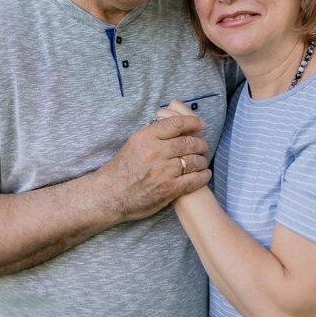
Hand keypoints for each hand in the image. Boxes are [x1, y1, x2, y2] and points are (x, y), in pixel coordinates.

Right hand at [94, 107, 210, 222]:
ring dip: (202, 160)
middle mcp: (155, 152)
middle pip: (188, 142)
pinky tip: (205, 174)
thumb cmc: (123, 167)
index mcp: (146, 137)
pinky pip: (192, 180)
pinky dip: (202, 176)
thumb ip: (153, 133)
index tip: (201, 124)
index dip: (193, 122)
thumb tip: (174, 124)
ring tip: (202, 160)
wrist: (110, 194)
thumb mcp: (134, 142)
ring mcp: (163, 171)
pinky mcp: (168, 189)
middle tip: (203, 145)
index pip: (176, 124)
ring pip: (193, 161)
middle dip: (200, 143)